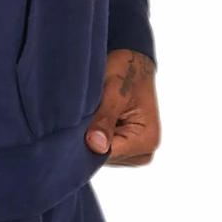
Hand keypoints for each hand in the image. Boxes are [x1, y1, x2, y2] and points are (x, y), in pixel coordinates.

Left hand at [84, 48, 159, 166]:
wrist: (133, 63)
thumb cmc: (126, 71)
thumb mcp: (114, 92)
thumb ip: (105, 119)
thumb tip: (96, 146)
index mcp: (146, 140)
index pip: (107, 154)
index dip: (87, 143)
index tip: (75, 128)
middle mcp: (145, 151)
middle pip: (105, 157)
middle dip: (90, 139)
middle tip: (86, 115)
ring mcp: (136, 152)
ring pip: (102, 155)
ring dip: (93, 136)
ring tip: (94, 115)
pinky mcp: (127, 148)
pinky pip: (104, 150)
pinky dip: (96, 136)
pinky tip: (96, 120)